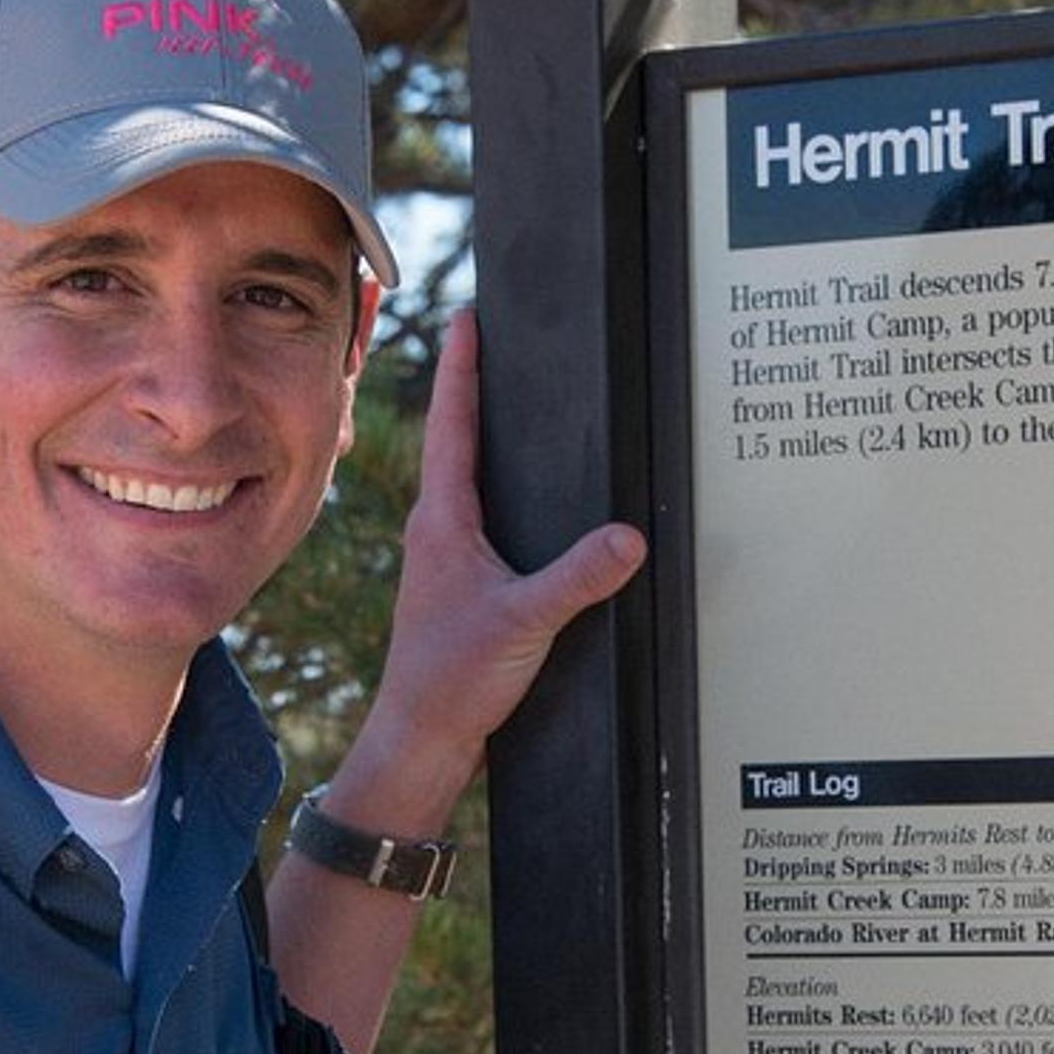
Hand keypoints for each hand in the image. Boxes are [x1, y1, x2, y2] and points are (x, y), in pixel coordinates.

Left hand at [331, 309, 647, 826]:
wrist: (422, 738)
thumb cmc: (451, 679)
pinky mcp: (465, 587)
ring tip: (511, 400)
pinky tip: (529, 501)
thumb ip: (578, 578)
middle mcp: (440, 529)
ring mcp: (449, 558)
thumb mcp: (524, 621)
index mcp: (443, 520)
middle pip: (458, 440)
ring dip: (486, 439)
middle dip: (476, 387)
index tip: (470, 315)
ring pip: (469, 480)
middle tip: (494, 337)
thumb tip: (631, 536)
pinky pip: (486, 520)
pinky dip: (504, 492)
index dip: (463, 367)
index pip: (452, 424)